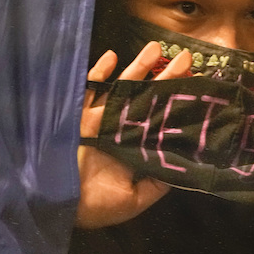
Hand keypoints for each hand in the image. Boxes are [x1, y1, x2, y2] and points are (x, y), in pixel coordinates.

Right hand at [75, 41, 192, 228]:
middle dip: (166, 77)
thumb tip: (182, 169)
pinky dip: (99, 73)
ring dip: (138, 67)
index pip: (162, 120)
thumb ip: (157, 183)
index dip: (178, 103)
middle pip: (148, 98)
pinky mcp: (77, 117)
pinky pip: (88, 90)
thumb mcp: (136, 199)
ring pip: (122, 88)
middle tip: (186, 58)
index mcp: (135, 148)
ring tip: (156, 47)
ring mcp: (99, 121)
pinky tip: (112, 56)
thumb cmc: (96, 206)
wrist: (55, 205)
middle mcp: (120, 130)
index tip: (197, 87)